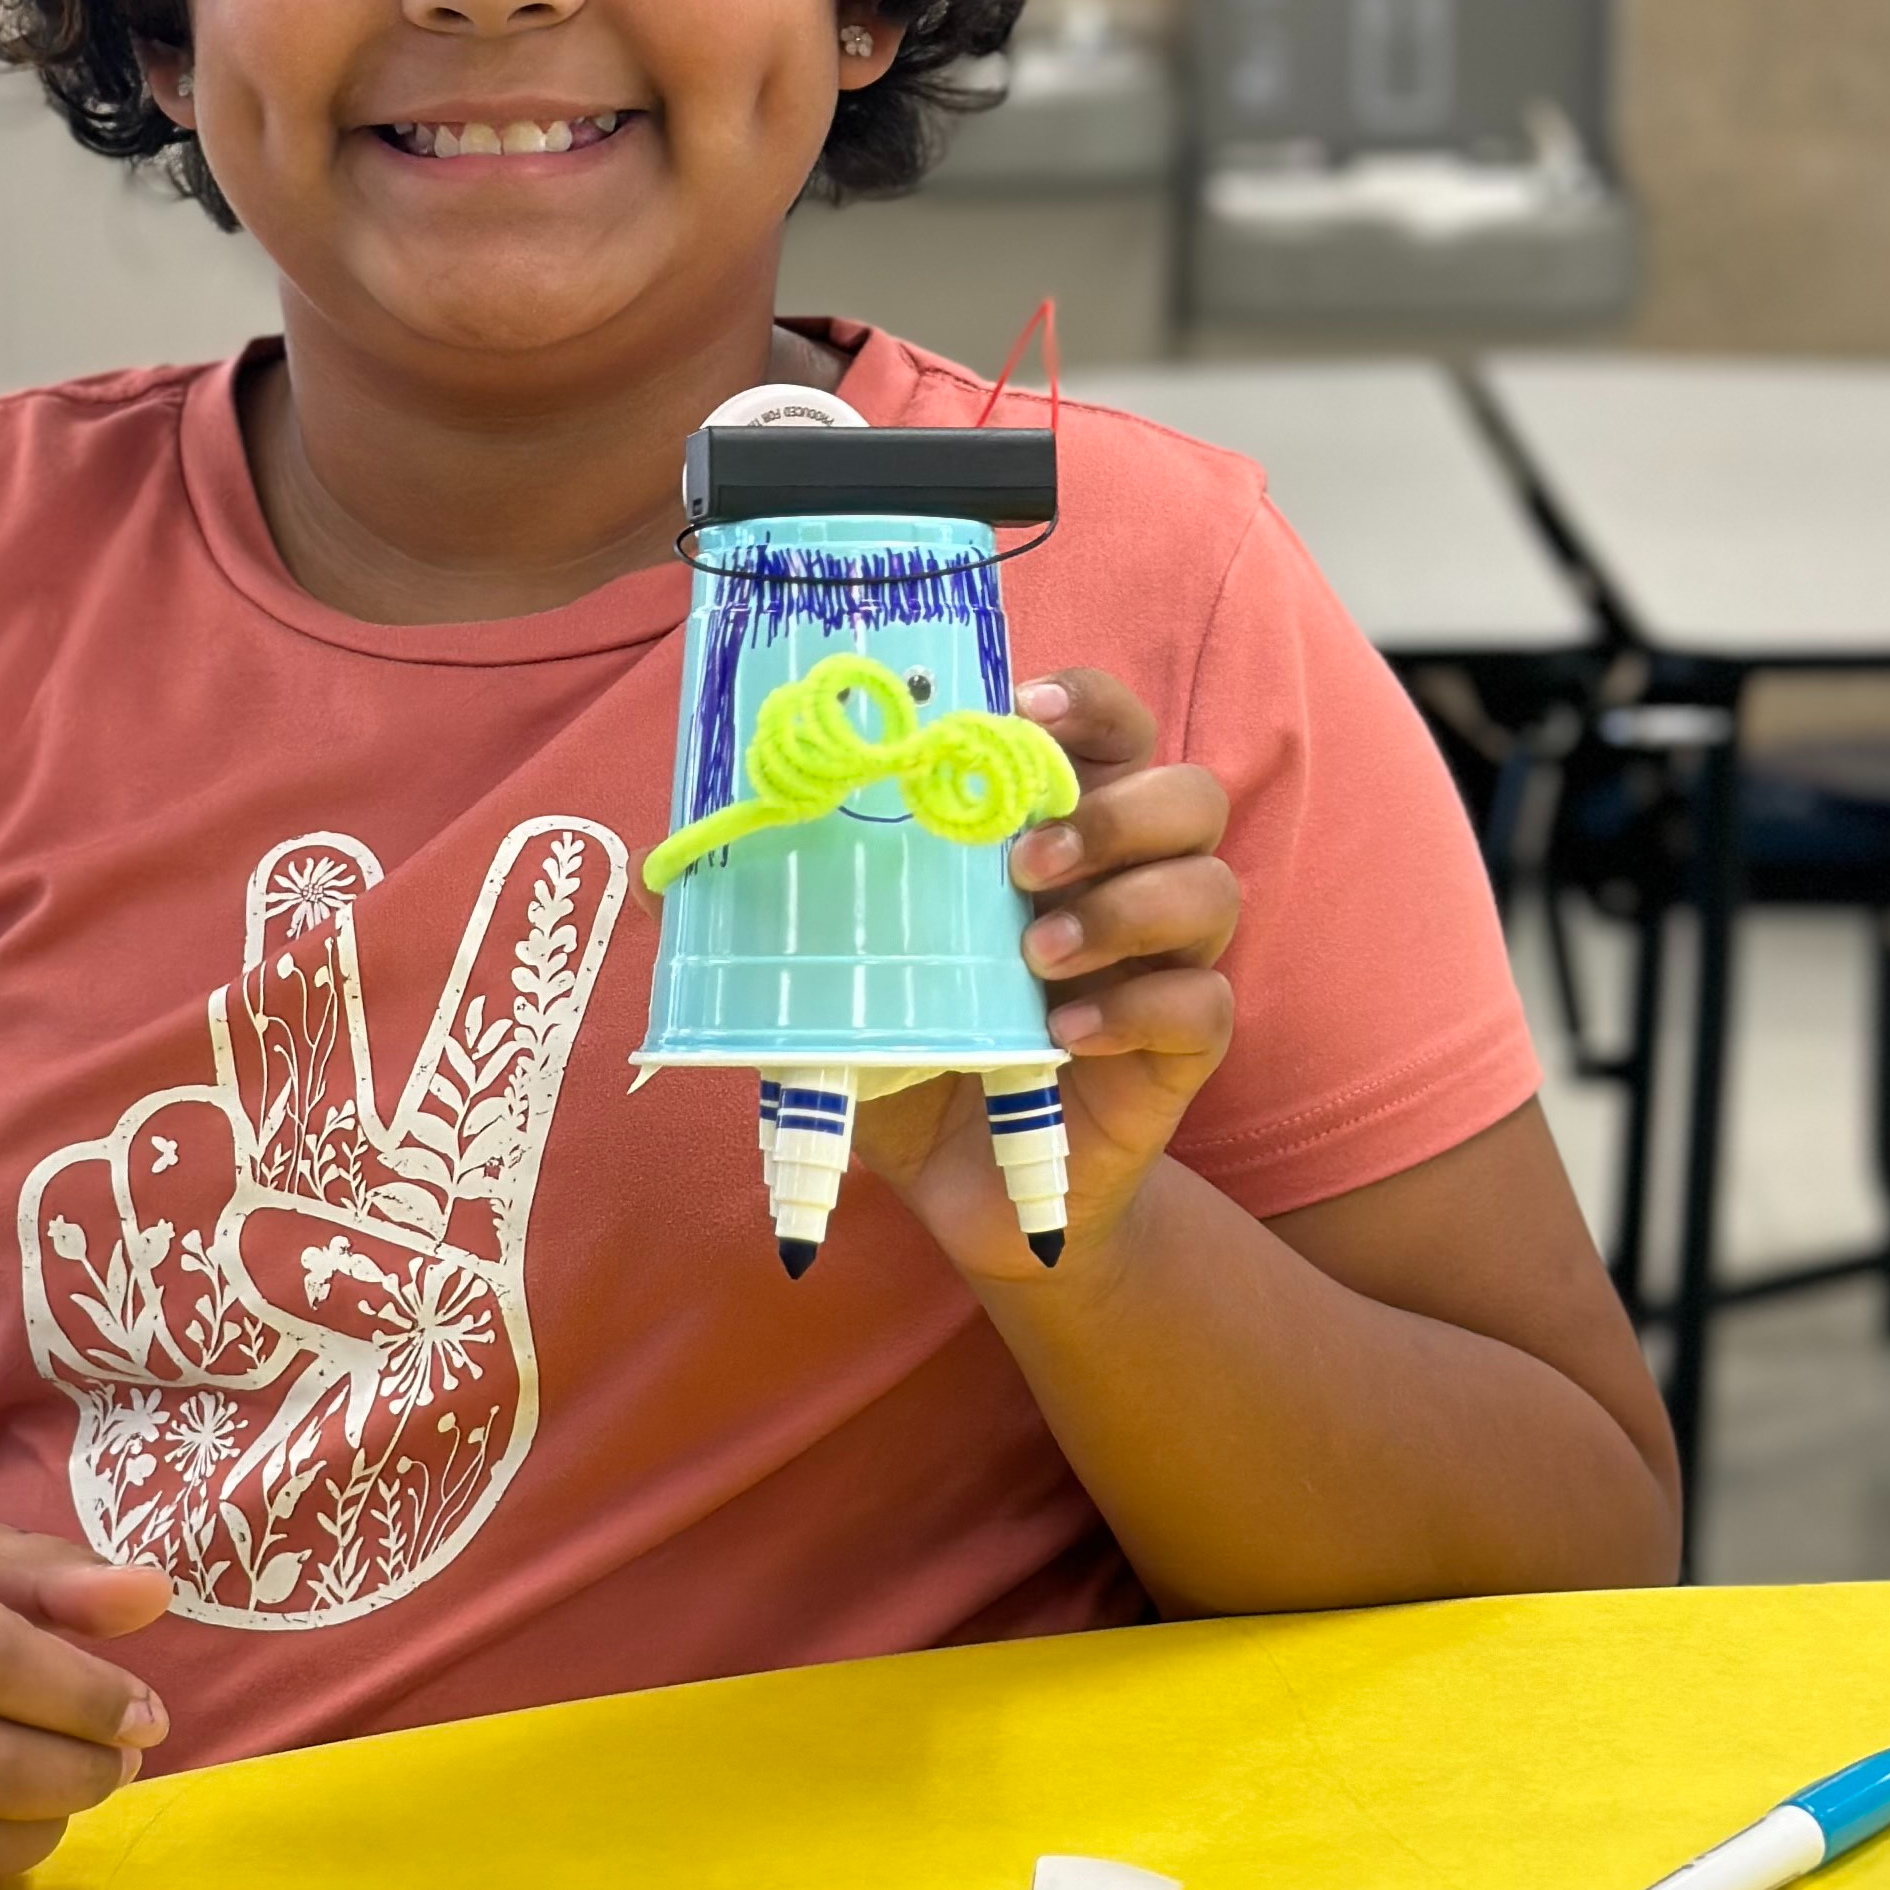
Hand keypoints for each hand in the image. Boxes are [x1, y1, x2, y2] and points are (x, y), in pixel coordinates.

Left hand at [851, 666, 1236, 1280]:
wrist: (968, 1187)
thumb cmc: (915, 1047)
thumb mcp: (847, 971)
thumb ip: (795, 913)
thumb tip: (677, 876)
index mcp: (1056, 828)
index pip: (1108, 727)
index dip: (1084, 703)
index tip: (1021, 711)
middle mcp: (1128, 877)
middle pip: (1189, 794)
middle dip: (1116, 811)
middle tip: (1022, 862)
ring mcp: (1165, 962)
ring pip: (1211, 889)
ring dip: (1124, 906)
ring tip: (1033, 954)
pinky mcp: (1184, 1048)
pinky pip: (1200, 1003)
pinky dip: (1134, 1008)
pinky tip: (1063, 1035)